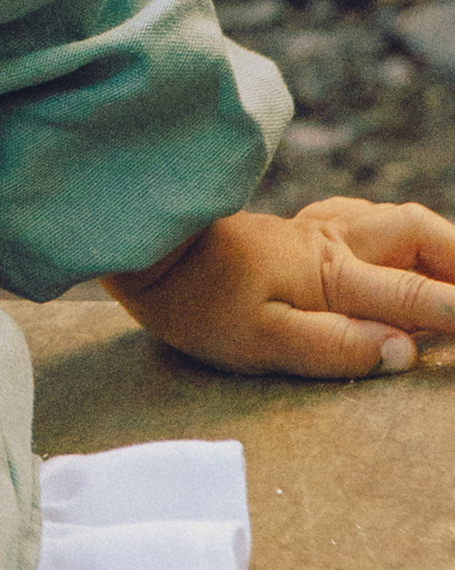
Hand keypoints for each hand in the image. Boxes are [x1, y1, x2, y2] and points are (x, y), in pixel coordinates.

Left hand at [105, 197, 454, 375]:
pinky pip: (363, 216)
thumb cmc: (199, 302)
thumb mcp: (263, 341)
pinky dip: (396, 230)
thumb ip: (338, 347)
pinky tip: (396, 245)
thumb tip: (406, 353)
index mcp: (332, 275)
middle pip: (418, 232)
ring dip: (435, 240)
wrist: (145, 249)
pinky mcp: (295, 229)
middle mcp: (333, 242)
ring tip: (454, 270)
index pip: (419, 298)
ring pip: (394, 218)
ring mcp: (314, 229)